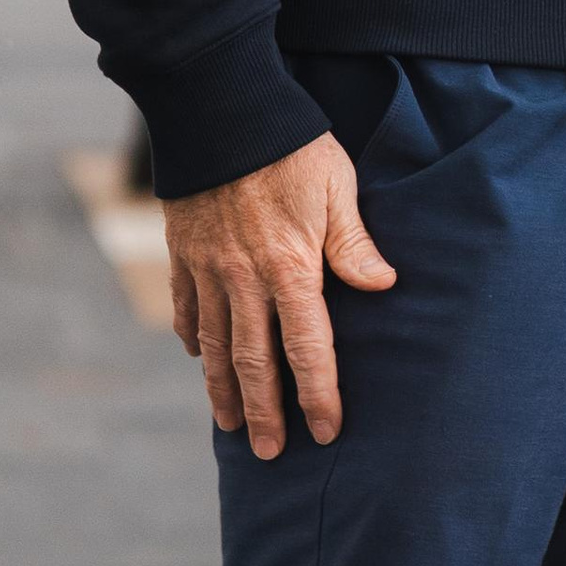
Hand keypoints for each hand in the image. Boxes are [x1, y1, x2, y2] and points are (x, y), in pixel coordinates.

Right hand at [163, 133, 397, 459]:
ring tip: (231, 426)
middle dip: (265, 413)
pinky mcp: (182, 254)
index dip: (318, 394)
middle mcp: (244, 281)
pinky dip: (190, 339)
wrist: (218, 111)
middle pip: (254, 363)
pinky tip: (196, 358)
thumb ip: (355, 243)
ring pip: (213, 346)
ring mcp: (207, 271)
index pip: (308, 349)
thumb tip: (383, 286)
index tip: (326, 431)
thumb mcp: (338, 188)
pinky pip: (184, 308)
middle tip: (269, 454)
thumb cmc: (291, 147)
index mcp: (290, 269)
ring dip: (223, 391)